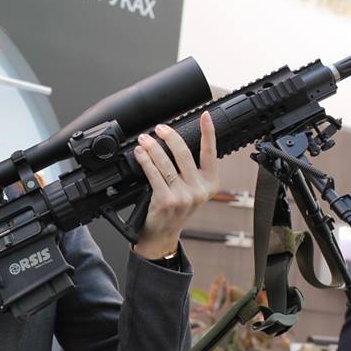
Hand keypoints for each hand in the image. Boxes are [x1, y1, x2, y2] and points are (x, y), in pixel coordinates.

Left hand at [131, 112, 218, 259]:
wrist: (163, 235)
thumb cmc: (175, 209)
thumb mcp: (191, 190)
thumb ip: (190, 170)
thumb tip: (175, 141)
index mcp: (210, 184)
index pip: (211, 153)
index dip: (208, 132)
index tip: (204, 116)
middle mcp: (200, 190)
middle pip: (184, 153)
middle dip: (170, 136)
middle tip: (159, 128)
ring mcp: (184, 196)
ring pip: (166, 162)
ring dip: (153, 147)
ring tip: (144, 139)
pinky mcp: (167, 200)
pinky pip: (154, 174)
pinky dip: (145, 160)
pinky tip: (140, 153)